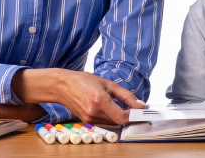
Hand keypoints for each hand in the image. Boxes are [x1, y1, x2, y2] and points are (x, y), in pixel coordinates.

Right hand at [11, 68, 146, 124]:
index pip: (122, 116)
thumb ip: (126, 95)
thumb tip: (140, 105)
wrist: (62, 86)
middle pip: (118, 121)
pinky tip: (108, 107)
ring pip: (112, 122)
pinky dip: (110, 116)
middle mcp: (94, 112)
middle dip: (128, 115)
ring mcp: (89, 118)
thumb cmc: (84, 81)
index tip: (141, 112)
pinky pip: (104, 122)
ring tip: (118, 104)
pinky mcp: (87, 121)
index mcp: (99, 100)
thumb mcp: (108, 83)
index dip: (133, 116)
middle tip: (134, 108)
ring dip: (119, 116)